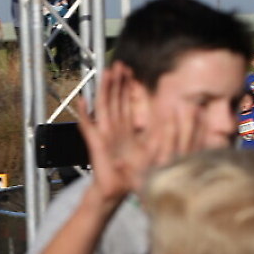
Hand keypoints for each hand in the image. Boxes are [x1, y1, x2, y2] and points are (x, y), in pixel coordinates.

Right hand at [77, 62, 203, 203]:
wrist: (116, 189)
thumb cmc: (131, 173)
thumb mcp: (150, 149)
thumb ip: (158, 134)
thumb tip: (171, 119)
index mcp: (124, 128)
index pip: (124, 101)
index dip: (126, 85)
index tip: (128, 70)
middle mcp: (112, 127)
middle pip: (113, 98)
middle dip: (116, 81)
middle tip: (118, 64)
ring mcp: (103, 133)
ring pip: (103, 106)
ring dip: (103, 89)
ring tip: (105, 73)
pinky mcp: (95, 143)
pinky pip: (88, 126)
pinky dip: (84, 114)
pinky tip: (81, 101)